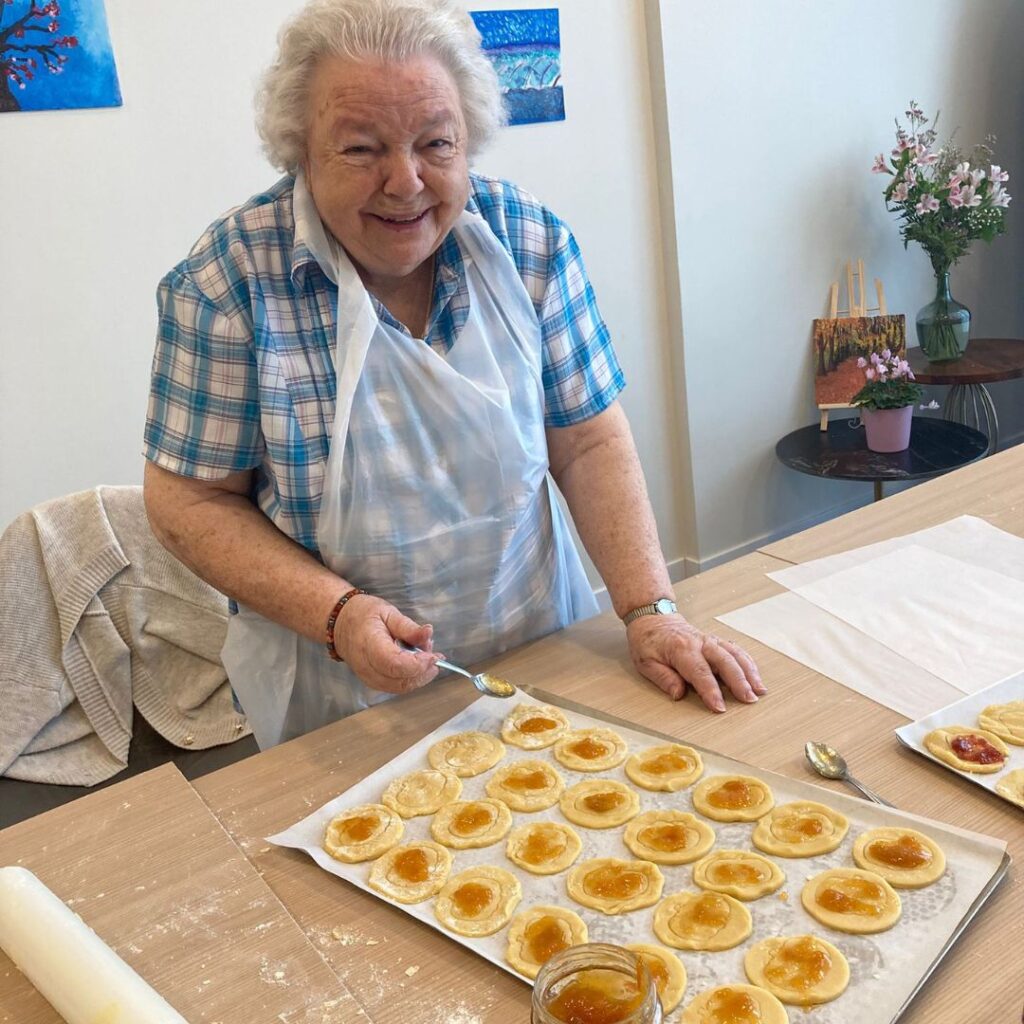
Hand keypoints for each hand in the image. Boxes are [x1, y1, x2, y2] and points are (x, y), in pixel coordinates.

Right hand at [332, 594, 441, 693]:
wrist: (341, 624)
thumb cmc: (362, 615)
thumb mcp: (388, 612)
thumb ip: (409, 627)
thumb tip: (428, 633)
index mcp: (369, 645)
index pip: (395, 664)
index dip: (417, 664)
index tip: (432, 655)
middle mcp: (366, 666)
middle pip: (400, 681)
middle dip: (424, 671)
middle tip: (434, 655)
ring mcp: (368, 677)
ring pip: (400, 687)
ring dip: (420, 676)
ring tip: (427, 656)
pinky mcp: (373, 682)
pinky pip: (396, 687)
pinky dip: (411, 679)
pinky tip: (418, 664)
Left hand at [626, 614, 764, 711]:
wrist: (653, 618)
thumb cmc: (648, 642)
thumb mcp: (646, 662)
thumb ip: (663, 678)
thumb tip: (678, 694)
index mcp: (681, 649)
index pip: (699, 672)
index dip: (710, 691)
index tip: (719, 707)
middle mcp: (700, 643)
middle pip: (724, 662)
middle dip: (739, 681)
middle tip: (749, 700)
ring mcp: (710, 640)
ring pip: (734, 654)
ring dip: (749, 672)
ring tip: (760, 690)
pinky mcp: (716, 641)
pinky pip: (735, 650)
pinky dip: (748, 663)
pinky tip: (756, 676)